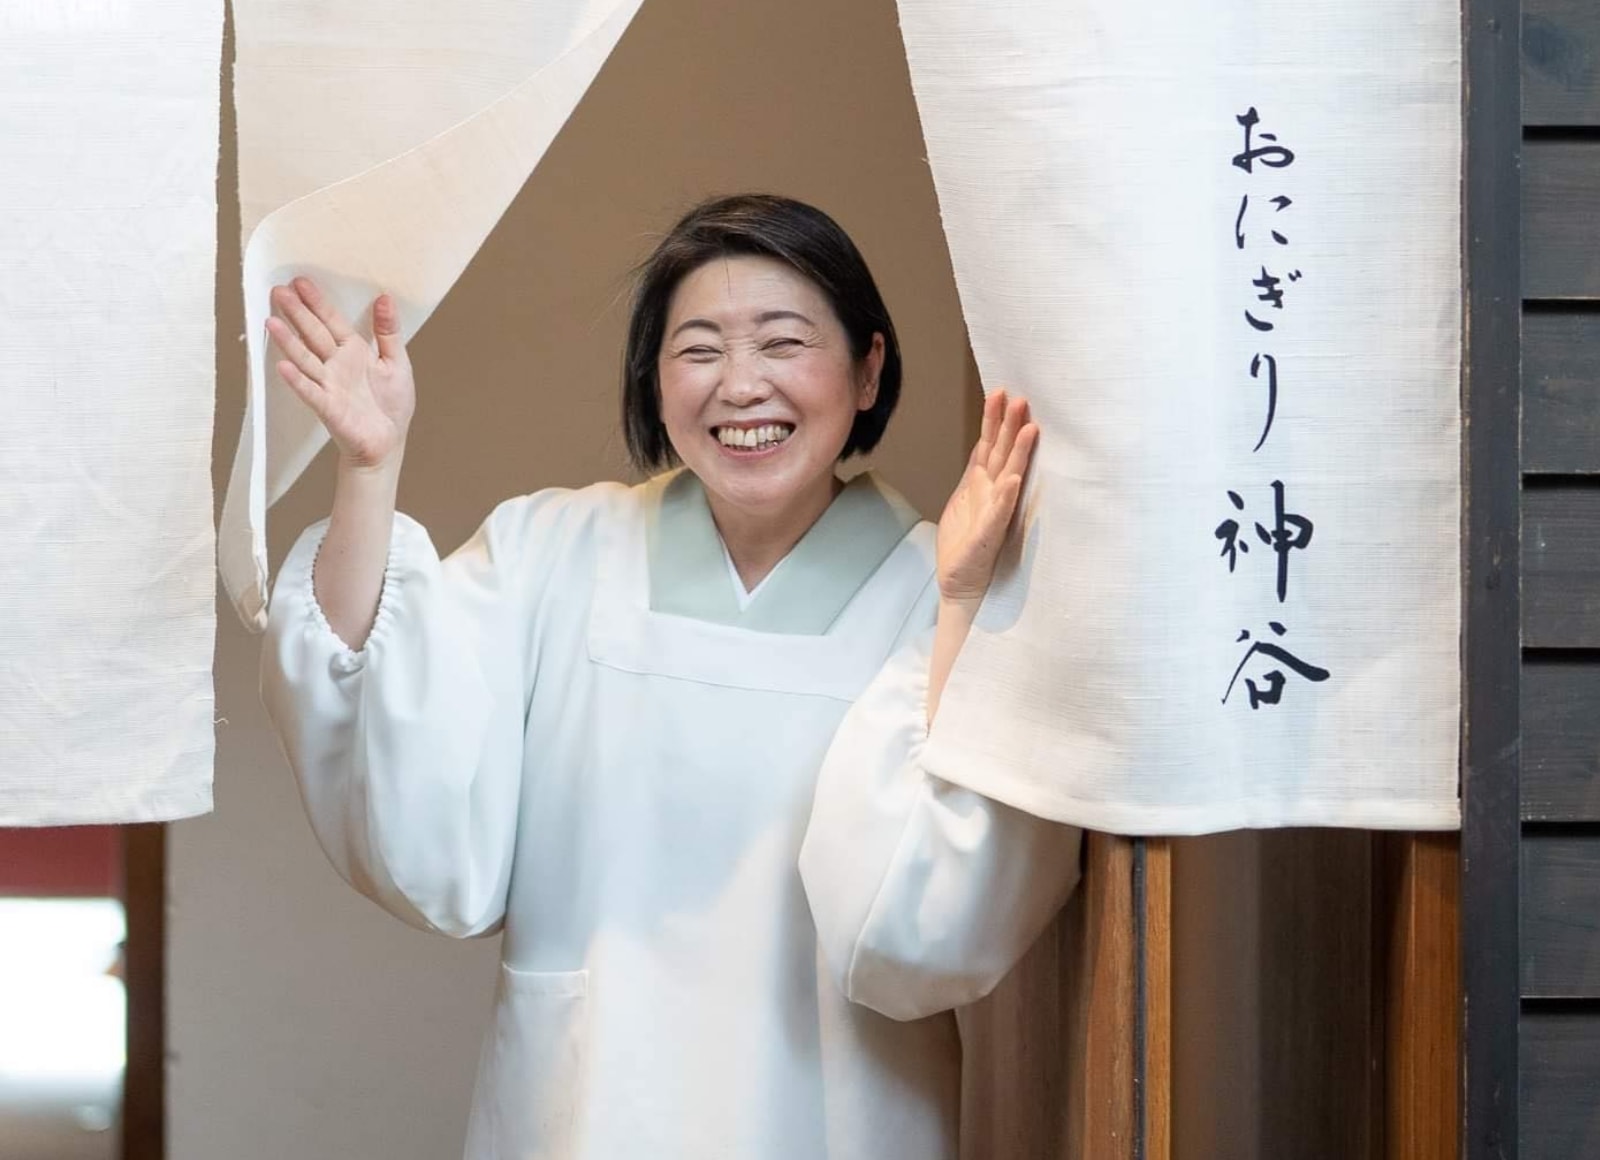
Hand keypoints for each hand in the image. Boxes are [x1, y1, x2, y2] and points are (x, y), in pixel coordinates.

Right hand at [266, 277, 415, 470]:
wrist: (388, 442)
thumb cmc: (392, 404)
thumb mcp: (397, 362)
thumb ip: (388, 332)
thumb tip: (385, 298)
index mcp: (354, 351)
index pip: (331, 321)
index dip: (317, 302)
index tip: (300, 282)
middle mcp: (336, 364)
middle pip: (313, 334)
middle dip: (296, 313)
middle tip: (277, 291)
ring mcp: (329, 384)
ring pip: (305, 358)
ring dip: (288, 341)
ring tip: (271, 322)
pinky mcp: (328, 407)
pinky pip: (309, 391)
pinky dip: (296, 380)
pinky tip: (282, 366)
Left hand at [936, 389, 1037, 604]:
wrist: (961, 584)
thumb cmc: (965, 544)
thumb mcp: (963, 500)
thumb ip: (975, 473)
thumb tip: (983, 443)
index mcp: (983, 485)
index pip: (989, 446)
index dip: (993, 421)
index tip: (999, 393)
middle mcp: (992, 495)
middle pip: (1002, 454)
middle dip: (1010, 427)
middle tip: (1021, 399)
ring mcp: (993, 514)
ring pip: (1008, 476)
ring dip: (1018, 454)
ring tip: (1028, 429)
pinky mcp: (989, 535)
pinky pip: (998, 512)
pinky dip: (1005, 496)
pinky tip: (1013, 479)